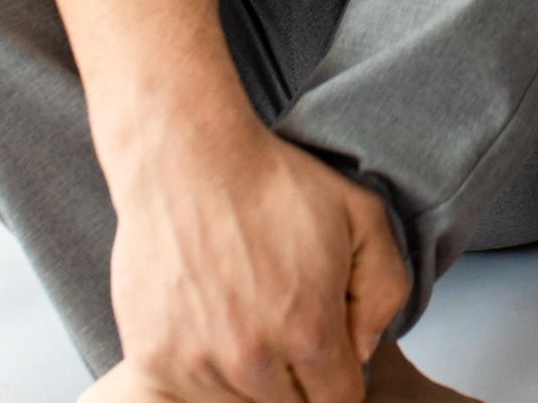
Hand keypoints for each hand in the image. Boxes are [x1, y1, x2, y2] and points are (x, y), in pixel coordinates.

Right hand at [104, 110, 408, 401]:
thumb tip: (362, 350)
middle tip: (286, 328)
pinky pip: (188, 396)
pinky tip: (211, 331)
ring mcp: (197, 363)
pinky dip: (202, 374)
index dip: (339, 381)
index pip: (337, 402)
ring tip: (247, 320)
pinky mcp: (153, 358)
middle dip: (297, 380)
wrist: (188, 159)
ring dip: (249, 379)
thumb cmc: (271, 182)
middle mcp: (252, 359)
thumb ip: (384, 290)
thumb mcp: (362, 215)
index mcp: (309, 331)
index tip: (329, 357)